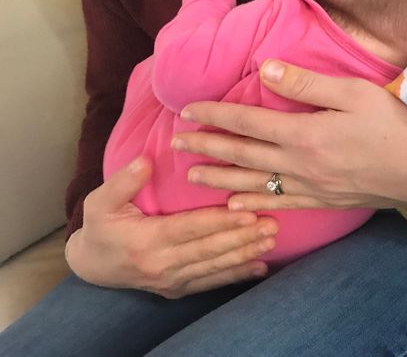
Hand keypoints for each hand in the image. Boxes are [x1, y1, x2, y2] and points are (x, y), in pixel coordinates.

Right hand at [65, 158, 277, 298]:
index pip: (190, 228)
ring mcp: (171, 281)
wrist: (92, 266)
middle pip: (209, 249)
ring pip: (215, 267)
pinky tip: (260, 268)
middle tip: (271, 224)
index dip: (219, 221)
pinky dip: (237, 276)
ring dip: (245, 254)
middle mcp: (161, 265)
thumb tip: (144, 161)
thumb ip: (123, 182)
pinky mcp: (178, 290)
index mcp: (146, 240)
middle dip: (242, 237)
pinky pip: (211, 283)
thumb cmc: (100, 227)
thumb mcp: (99, 202)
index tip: (247, 212)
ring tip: (271, 240)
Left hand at [172, 60, 406, 211]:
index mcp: (305, 134)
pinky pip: (282, 204)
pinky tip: (238, 206)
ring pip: (255, 185)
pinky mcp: (328, 201)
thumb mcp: (354, 93)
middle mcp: (301, 165)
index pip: (248, 123)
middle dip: (207, 149)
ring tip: (192, 177)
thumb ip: (306, 83)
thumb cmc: (397, 123)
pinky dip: (255, 204)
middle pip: (243, 156)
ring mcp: (314, 188)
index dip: (215, 115)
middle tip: (175, 146)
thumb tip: (265, 69)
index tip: (187, 111)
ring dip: (221, 180)